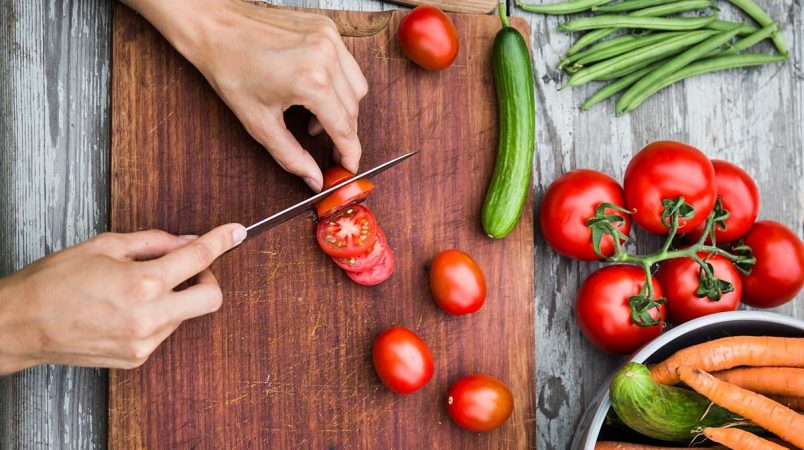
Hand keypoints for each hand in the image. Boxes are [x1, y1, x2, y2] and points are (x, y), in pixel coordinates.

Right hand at [0, 224, 245, 374]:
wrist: (20, 325)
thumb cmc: (54, 282)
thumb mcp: (105, 245)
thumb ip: (154, 242)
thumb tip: (186, 241)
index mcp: (143, 283)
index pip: (200, 258)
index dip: (222, 241)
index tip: (236, 233)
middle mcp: (150, 317)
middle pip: (212, 298)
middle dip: (208, 279)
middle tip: (187, 268)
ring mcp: (145, 342)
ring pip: (185, 314)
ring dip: (176, 296)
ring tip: (136, 288)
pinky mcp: (137, 358)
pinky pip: (164, 331)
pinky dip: (158, 315)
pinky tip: (127, 308)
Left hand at [123, 0, 368, 191]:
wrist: (214, 26)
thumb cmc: (230, 69)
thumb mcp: (259, 122)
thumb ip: (291, 155)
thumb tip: (314, 178)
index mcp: (311, 81)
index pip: (344, 127)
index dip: (349, 152)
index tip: (349, 167)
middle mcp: (326, 56)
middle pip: (353, 109)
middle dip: (343, 133)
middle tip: (329, 149)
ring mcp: (329, 38)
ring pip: (357, 87)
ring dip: (344, 109)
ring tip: (316, 118)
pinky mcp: (327, 27)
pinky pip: (348, 65)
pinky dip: (339, 84)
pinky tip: (315, 92)